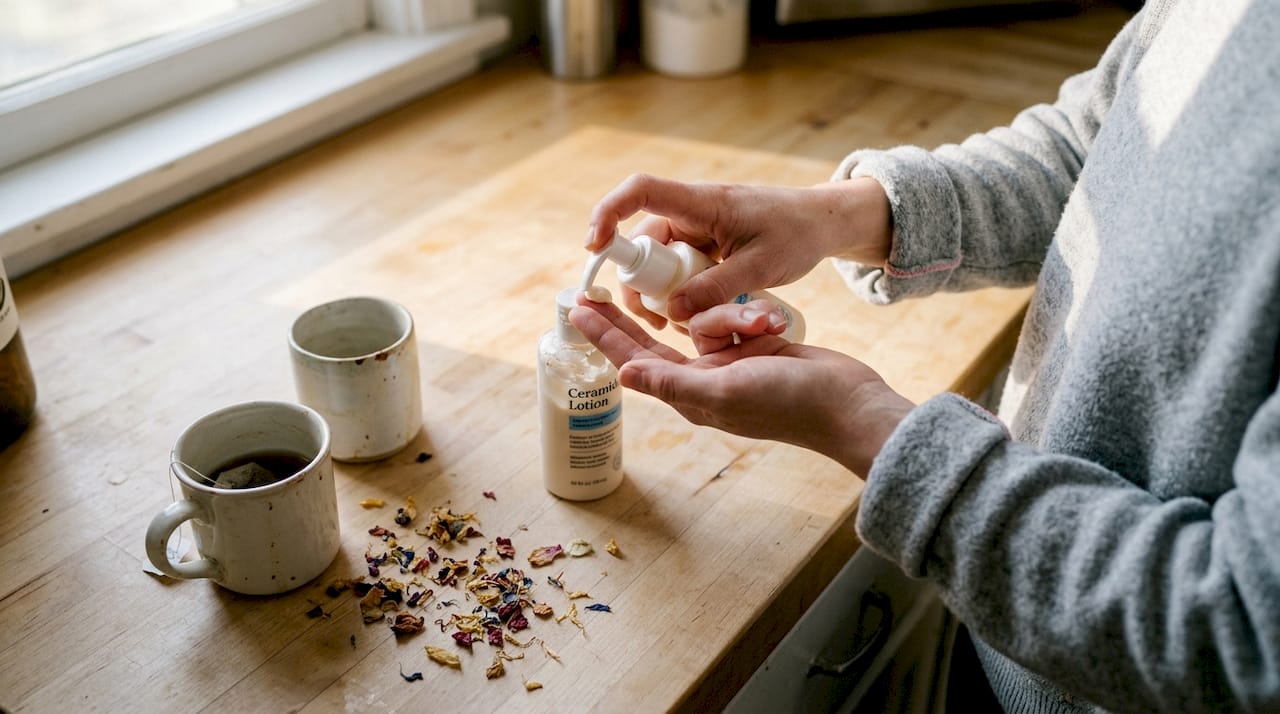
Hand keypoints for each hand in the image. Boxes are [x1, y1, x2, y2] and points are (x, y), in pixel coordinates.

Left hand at [569, 295, 913, 476]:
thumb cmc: (789, 404)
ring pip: (706, 319)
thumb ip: (673, 382)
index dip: (606, 335)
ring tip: (761, 327)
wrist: (847, 403)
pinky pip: (738, 317)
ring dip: (728, 316)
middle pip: (655, 339)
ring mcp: (731, 362)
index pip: (635, 359)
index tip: (578, 309)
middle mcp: (704, 378)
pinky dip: (752, 315)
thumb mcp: (725, 392)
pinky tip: (772, 322)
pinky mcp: (756, 346)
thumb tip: (623, 374)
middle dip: (628, 315)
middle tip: (593, 289)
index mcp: (690, 394)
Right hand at [585, 174, 892, 328]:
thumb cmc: (797, 234)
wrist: (823, 222)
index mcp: (703, 202)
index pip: (641, 190)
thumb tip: (672, 311)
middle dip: (637, 278)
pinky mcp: (704, 242)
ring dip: (658, 289)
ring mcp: (697, 226)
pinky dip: (676, 288)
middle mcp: (693, 210)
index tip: (595, 246)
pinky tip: (689, 313)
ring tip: (672, 322)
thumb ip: (716, 289)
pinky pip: (677, 265)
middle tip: (651, 318)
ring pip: (658, 257)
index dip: (609, 212)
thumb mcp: (761, 266)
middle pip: (643, 238)